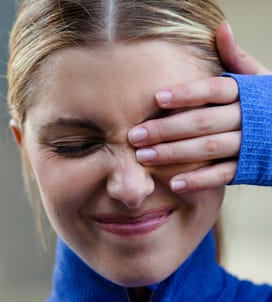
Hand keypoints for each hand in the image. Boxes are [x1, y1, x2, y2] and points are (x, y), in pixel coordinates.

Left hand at [128, 22, 270, 192]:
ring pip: (208, 148)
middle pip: (202, 122)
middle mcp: (245, 118)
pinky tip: (174, 183)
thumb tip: (221, 28)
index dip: (185, 94)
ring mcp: (247, 144)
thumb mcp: (257, 78)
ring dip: (174, 154)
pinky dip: (199, 180)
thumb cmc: (267, 102)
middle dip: (166, 130)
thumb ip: (237, 58)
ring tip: (144, 157)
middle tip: (134, 136)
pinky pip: (223, 175)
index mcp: (244, 93)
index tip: (156, 98)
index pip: (212, 91)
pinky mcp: (247, 167)